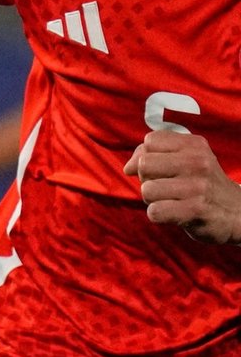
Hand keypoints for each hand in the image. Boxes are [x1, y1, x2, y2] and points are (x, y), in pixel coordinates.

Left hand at [125, 130, 240, 245]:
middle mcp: (198, 162)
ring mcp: (198, 187)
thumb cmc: (201, 184)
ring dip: (153, 199)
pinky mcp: (196, 210)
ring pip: (147, 190)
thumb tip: (127, 168)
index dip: (147, 157)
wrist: (239, 213)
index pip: (150, 141)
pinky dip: (158, 215)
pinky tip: (174, 214)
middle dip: (148, 179)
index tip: (162, 169)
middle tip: (167, 187)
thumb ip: (152, 155)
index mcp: (195, 145)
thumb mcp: (185, 159)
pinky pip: (155, 211)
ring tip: (173, 200)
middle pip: (144, 165)